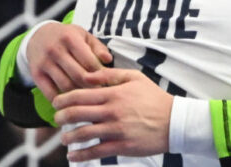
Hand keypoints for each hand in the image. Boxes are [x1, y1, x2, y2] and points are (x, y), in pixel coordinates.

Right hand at [27, 22, 112, 100]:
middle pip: (78, 76)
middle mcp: (55, 50)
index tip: (108, 81)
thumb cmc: (67, 37)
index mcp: (70, 39)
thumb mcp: (84, 36)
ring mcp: (44, 63)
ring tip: (89, 97)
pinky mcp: (36, 74)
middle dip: (93, 86)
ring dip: (79, 94)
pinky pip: (50, 92)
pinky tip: (71, 101)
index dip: (101, 74)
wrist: (39, 36)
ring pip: (65, 86)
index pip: (90, 62)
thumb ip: (98, 47)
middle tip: (102, 93)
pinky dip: (62, 100)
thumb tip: (108, 60)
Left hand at [53, 68, 173, 161]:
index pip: (80, 95)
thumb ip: (110, 75)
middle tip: (57, 119)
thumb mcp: (136, 78)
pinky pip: (95, 152)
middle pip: (76, 114)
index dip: (63, 99)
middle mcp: (113, 112)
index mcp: (114, 94)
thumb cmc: (154, 98)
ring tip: (64, 138)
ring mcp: (116, 130)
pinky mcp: (122, 146)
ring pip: (82, 134)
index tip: (56, 103)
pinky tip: (73, 155)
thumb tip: (88, 75)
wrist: (174, 121)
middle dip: (61, 117)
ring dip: (68, 137)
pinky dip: (80, 155)